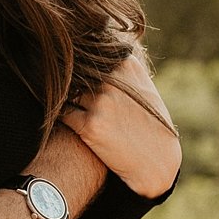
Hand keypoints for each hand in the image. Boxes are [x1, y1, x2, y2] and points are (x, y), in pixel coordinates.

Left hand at [61, 49, 180, 195]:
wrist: (157, 162)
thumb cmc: (151, 126)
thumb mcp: (144, 90)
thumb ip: (122, 72)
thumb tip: (96, 59)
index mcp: (127, 65)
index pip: (91, 56)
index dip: (82, 66)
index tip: (77, 71)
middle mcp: (113, 81)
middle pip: (77, 73)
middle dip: (70, 82)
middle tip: (64, 92)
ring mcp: (101, 102)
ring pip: (69, 93)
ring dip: (66, 100)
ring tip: (65, 108)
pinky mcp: (90, 125)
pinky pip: (63, 114)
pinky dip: (61, 117)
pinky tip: (64, 122)